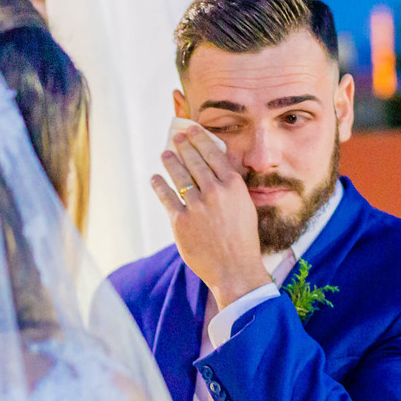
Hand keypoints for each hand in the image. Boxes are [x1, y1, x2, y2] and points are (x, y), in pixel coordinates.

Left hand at [152, 128, 269, 309]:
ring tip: (165, 154)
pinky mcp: (180, 221)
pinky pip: (167, 197)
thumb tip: (216, 169)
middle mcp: (215, 192)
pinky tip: (155, 178)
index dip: (200, 140)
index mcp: (234, 186)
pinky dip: (159, 185)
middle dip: (184, 146)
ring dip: (171, 162)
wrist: (235, 269)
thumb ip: (231, 188)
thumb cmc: (243, 240)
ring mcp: (196, 206)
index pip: (213, 155)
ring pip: (179, 176)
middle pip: (195, 161)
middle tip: (176, 137)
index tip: (192, 131)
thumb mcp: (245, 207)